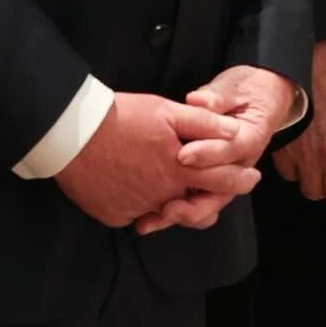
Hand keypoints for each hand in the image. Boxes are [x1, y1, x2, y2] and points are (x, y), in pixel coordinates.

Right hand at [54, 92, 259, 230]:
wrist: (73, 134)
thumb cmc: (122, 117)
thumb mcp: (166, 111)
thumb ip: (203, 123)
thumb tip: (234, 133)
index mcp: (178, 169)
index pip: (220, 179)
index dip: (239, 179)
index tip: (252, 178)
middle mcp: (161, 196)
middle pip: (196, 205)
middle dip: (213, 199)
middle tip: (221, 193)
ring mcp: (136, 209)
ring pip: (165, 211)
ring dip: (175, 203)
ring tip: (179, 192)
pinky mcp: (115, 215)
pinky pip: (136, 214)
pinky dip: (142, 203)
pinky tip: (138, 186)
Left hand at [130, 66, 303, 236]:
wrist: (259, 102)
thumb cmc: (245, 93)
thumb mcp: (235, 87)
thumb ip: (217, 96)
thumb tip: (198, 100)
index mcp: (250, 138)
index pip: (230, 149)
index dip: (207, 154)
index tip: (182, 155)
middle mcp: (240, 165)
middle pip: (222, 191)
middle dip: (195, 201)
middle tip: (168, 204)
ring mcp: (225, 179)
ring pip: (208, 205)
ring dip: (183, 214)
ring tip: (157, 216)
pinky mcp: (209, 184)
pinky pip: (195, 205)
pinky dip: (174, 214)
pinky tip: (149, 218)